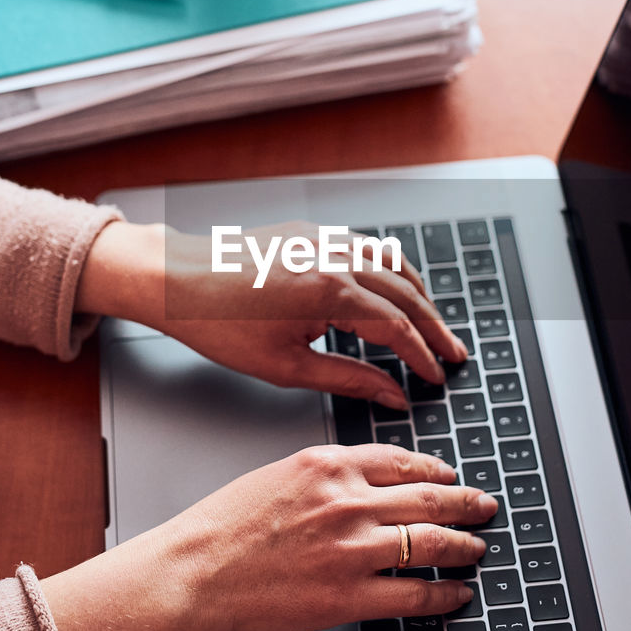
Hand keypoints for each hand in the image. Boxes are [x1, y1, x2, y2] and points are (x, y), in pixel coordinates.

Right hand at [41, 445, 497, 630]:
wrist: (197, 571)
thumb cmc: (225, 526)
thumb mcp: (278, 474)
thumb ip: (326, 473)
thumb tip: (363, 479)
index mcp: (329, 465)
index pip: (401, 461)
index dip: (436, 470)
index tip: (450, 475)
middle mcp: (348, 501)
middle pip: (428, 499)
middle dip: (466, 503)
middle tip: (485, 506)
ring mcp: (353, 550)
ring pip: (431, 544)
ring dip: (464, 546)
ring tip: (478, 548)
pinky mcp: (350, 596)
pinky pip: (415, 594)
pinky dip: (444, 594)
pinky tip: (456, 593)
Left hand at [76, 220, 466, 408]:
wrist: (176, 281)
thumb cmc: (219, 325)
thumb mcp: (286, 367)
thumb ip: (348, 380)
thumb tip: (391, 396)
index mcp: (331, 293)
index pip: (397, 329)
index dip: (421, 357)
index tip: (435, 377)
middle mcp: (335, 259)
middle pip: (406, 295)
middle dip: (434, 328)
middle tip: (454, 354)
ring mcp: (324, 240)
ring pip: (393, 265)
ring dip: (419, 296)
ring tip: (433, 324)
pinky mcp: (311, 234)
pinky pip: (368, 248)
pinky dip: (392, 271)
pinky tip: (395, 290)